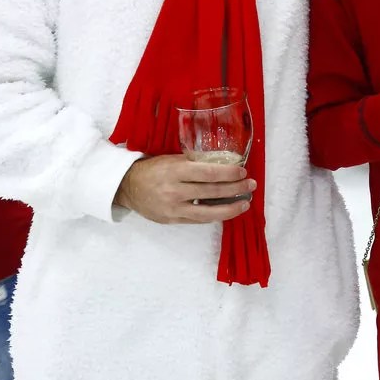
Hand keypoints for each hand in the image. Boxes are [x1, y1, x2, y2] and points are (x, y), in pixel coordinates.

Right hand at [114, 154, 255, 223]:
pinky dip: (214, 216)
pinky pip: (198, 220)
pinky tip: (226, 211)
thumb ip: (194, 163)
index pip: (208, 173)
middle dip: (235, 189)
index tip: (243, 172)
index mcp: (175, 171)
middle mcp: (175, 191)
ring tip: (245, 204)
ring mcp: (173, 208)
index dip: (229, 174)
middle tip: (251, 186)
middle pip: (212, 192)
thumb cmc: (154, 169)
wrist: (128, 187)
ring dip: (230, 208)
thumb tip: (224, 164)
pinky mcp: (172, 220)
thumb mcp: (172, 160)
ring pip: (208, 212)